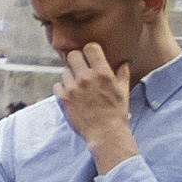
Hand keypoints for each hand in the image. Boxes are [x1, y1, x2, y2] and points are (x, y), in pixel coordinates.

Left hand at [55, 41, 134, 158]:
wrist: (105, 134)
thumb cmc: (116, 113)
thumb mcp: (123, 92)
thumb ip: (122, 75)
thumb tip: (124, 64)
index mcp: (103, 74)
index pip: (90, 47)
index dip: (90, 50)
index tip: (90, 56)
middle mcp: (87, 78)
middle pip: (73, 55)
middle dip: (77, 60)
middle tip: (81, 69)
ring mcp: (73, 88)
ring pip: (65, 71)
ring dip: (70, 76)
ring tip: (78, 87)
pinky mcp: (63, 98)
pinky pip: (57, 85)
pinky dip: (62, 88)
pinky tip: (71, 95)